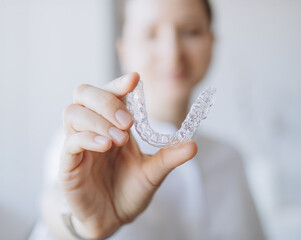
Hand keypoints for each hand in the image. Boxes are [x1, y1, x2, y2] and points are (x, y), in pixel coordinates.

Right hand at [60, 72, 196, 238]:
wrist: (111, 219)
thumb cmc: (128, 190)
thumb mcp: (153, 172)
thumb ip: (170, 157)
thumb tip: (193, 144)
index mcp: (113, 124)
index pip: (110, 92)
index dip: (119, 83)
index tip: (135, 79)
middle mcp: (93, 128)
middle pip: (84, 93)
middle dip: (107, 99)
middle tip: (129, 121)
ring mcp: (78, 145)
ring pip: (73, 112)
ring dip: (98, 119)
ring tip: (120, 139)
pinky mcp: (68, 164)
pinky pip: (70, 141)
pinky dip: (87, 138)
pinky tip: (106, 145)